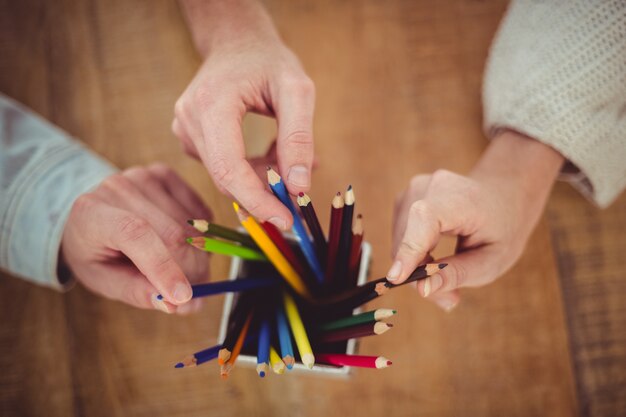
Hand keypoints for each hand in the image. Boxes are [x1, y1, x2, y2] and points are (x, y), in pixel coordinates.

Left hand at [60, 164, 211, 313]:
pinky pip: (196, 210)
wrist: (92, 214)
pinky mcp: (163, 174)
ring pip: (190, 225)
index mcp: (92, 214)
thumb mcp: (103, 280)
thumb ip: (136, 292)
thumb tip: (176, 304)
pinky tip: (186, 243)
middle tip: (195, 294)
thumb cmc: (95, 251)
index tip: (184, 297)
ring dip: (198, 255)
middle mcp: (118, 188)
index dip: (163, 266)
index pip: (135, 234)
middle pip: (172, 233)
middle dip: (191, 270)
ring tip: (184, 268)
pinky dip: (201, 234)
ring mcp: (142, 176)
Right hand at [173, 0, 314, 229]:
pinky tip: (270, 153)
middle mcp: (189, 119)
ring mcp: (185, 129)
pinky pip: (222, 167)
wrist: (236, 42)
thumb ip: (298, 138)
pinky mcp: (190, 136)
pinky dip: (250, 169)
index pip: (229, 169)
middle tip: (300, 190)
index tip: (286, 220)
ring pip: (226, 176)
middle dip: (265, 191)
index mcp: (212, 104)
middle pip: (227, 177)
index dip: (257, 201)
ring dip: (261, 179)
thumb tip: (298, 188)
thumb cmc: (268, 61)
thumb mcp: (297, 90)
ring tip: (290, 158)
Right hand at [388, 131, 563, 310]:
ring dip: (416, 267)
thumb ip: (457, 274)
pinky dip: (413, 256)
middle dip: (419, 273)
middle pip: (408, 238)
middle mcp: (431, 186)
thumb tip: (422, 288)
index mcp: (460, 198)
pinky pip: (400, 236)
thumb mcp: (492, 261)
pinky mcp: (405, 199)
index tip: (396, 278)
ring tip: (447, 280)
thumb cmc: (502, 228)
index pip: (425, 219)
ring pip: (400, 241)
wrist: (503, 195)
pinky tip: (435, 262)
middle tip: (448, 298)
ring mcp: (414, 189)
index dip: (409, 249)